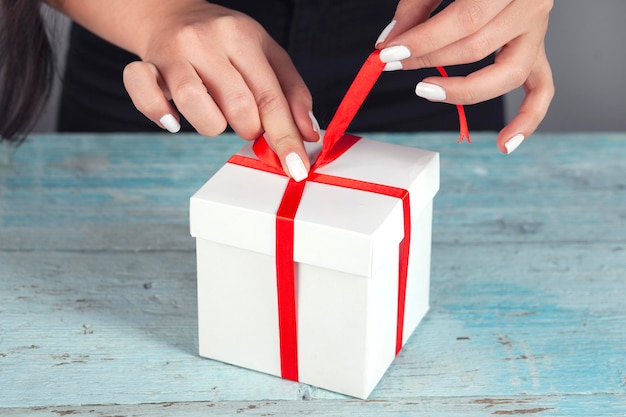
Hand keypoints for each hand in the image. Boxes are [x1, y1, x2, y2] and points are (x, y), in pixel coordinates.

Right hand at [121, 1, 319, 179]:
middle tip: (246, 122)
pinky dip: (158, 113)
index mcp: (242, 37)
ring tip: (217, 116)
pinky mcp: (144, 65)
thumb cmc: (226, 42)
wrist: (171, 14)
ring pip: (194, 102)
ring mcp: (172, 52)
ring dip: (212, 126)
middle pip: (237, 105)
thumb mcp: (267, 55)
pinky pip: (145, 95)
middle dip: (248, 128)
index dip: (286, 138)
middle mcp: (206, 41)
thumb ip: (292, 93)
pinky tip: (173, 120)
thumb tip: (309, 134)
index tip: (297, 169)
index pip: (271, 97)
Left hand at [375, 0, 554, 153]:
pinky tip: (505, 144)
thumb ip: (416, 6)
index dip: (423, 42)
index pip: (465, 21)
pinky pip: (542, 90)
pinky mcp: (537, 48)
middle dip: (429, 59)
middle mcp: (532, 5)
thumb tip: (389, 41)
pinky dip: (527, 120)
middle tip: (395, 62)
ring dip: (464, 91)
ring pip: (509, 74)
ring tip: (427, 92)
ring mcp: (539, 30)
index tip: (388, 52)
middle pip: (479, 47)